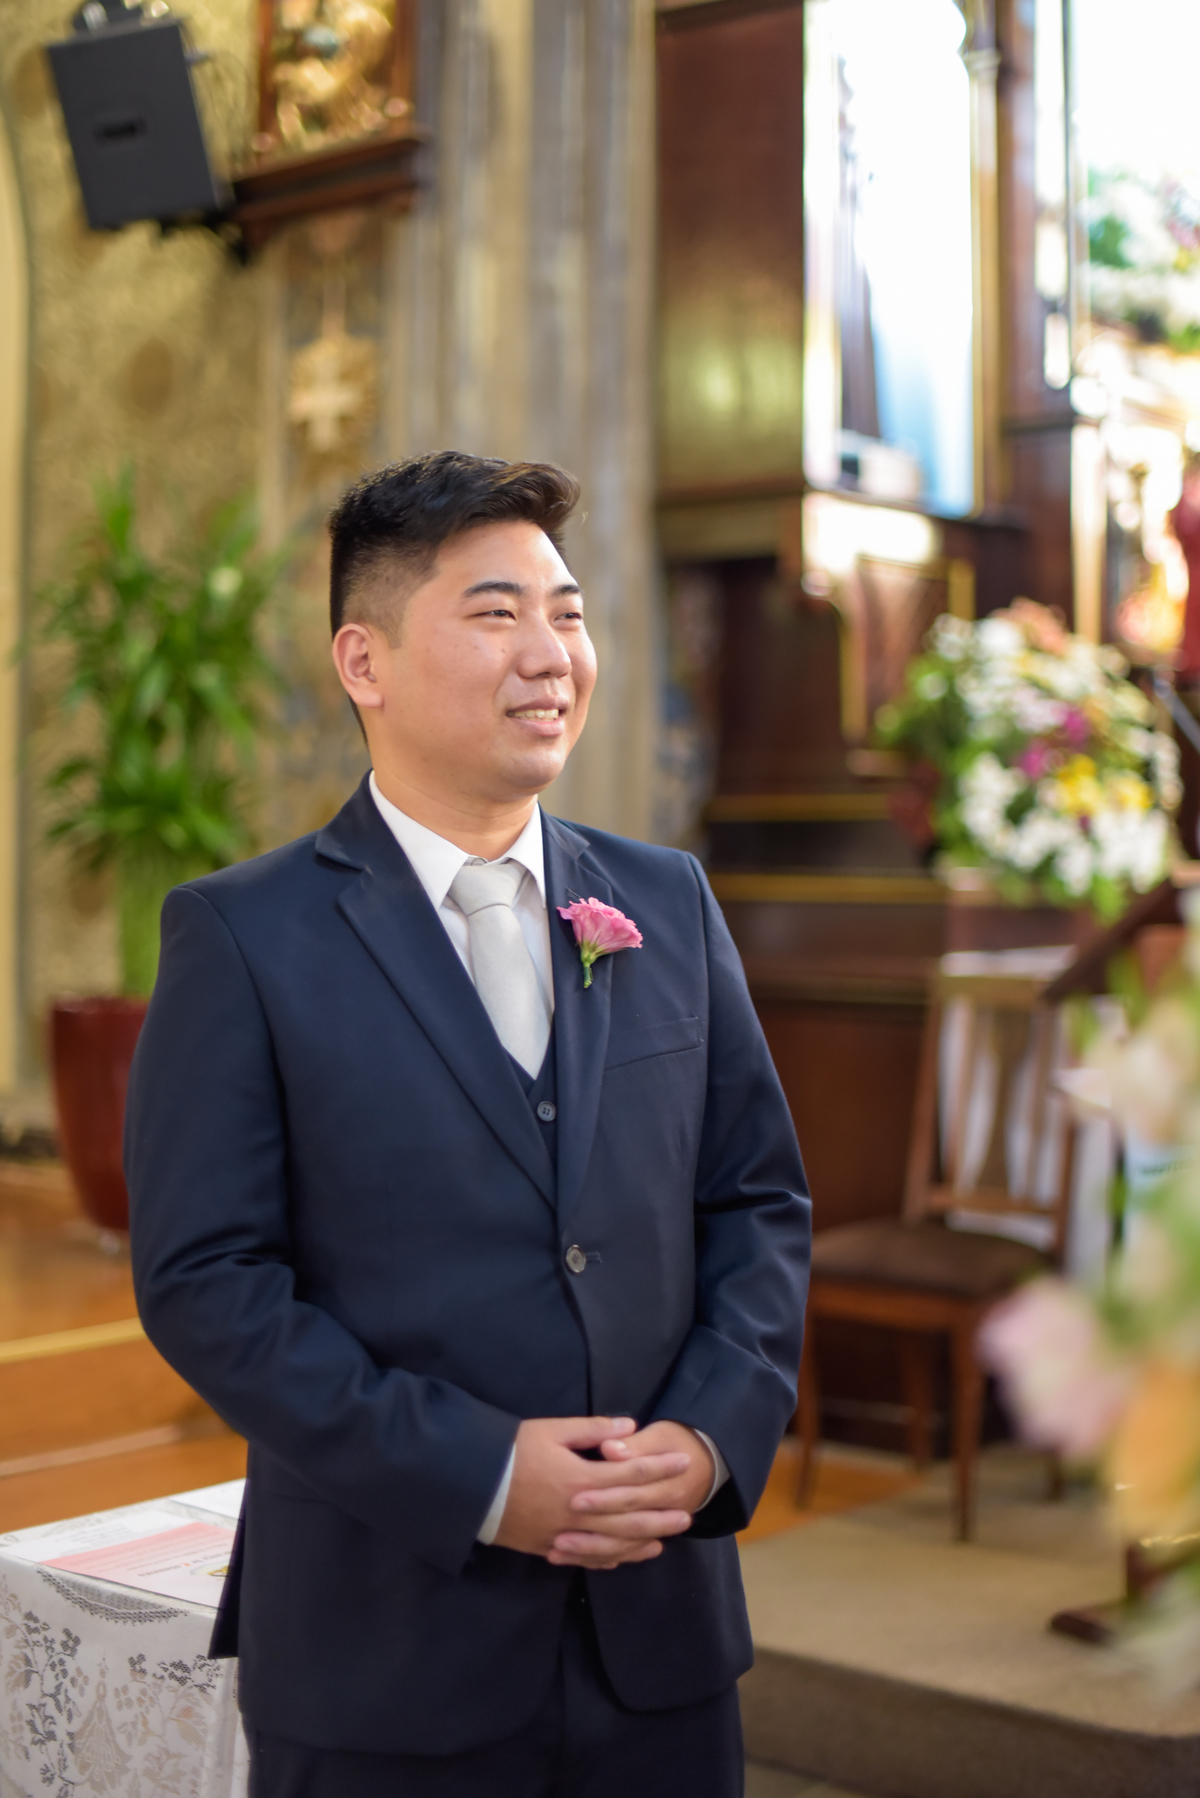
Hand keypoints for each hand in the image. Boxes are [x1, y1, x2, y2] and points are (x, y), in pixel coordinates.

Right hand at [493, 1415, 694, 1568]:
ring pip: (611, 1544)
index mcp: (581, 1479)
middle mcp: (578, 1513)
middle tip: (687, 1514)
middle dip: (659, 1514)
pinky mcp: (548, 1547)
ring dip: (640, 1542)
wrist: (470, 1486)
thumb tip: (629, 1426)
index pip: (630, 1476)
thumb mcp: (551, 1430)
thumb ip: (592, 1430)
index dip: (659, 1469)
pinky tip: (623, 1558)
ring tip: (663, 1541)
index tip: (683, 1463)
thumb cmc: (511, 1451)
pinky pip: (585, 1558)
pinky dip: (608, 1559)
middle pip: (628, 1517)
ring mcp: (563, 1535)